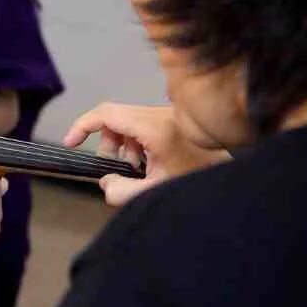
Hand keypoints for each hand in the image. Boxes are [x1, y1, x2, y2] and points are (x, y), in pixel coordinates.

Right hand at [63, 103, 230, 205]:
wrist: (235, 178)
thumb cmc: (199, 181)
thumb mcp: (156, 192)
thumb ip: (122, 193)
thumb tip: (105, 183)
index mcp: (155, 128)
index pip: (107, 114)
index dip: (82, 126)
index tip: (70, 143)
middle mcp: (160, 114)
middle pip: (115, 118)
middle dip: (107, 144)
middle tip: (117, 169)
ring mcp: (168, 114)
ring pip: (127, 121)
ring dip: (123, 145)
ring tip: (137, 169)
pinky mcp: (174, 119)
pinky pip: (141, 124)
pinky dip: (136, 143)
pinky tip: (150, 163)